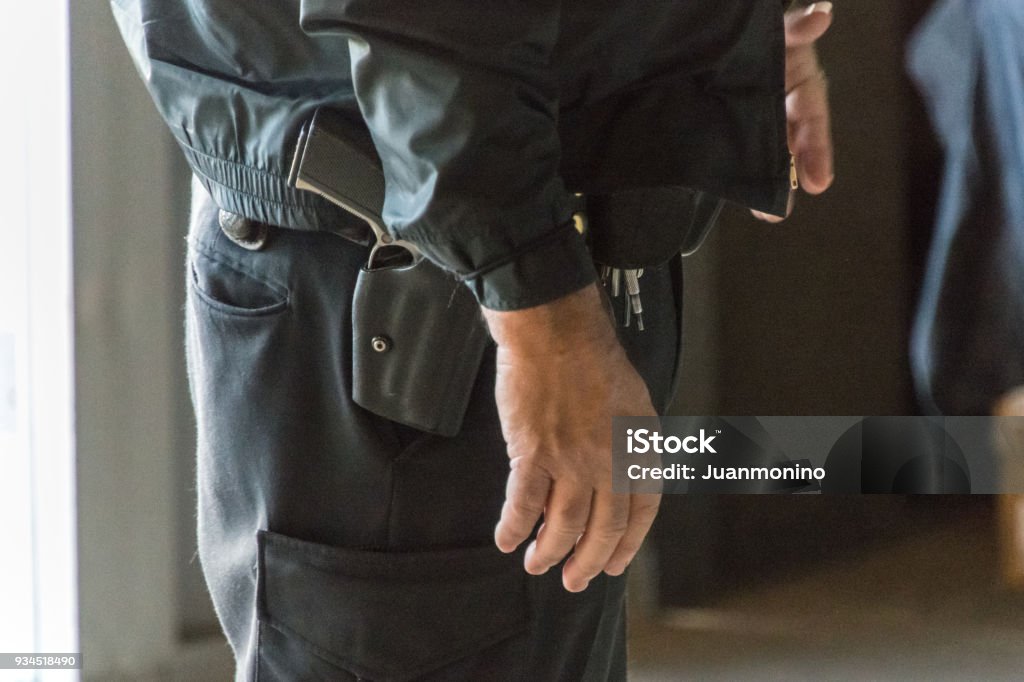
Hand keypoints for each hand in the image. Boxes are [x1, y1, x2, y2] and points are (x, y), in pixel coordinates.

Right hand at [483, 284, 660, 591]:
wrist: (555, 331)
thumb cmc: (592, 359)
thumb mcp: (633, 402)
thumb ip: (626, 446)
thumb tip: (610, 482)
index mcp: (640, 446)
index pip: (642, 510)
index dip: (627, 544)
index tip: (612, 565)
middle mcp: (610, 459)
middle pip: (603, 527)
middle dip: (587, 561)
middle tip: (574, 581)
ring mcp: (572, 459)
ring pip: (563, 524)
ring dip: (549, 551)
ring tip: (536, 565)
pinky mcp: (533, 453)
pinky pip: (523, 503)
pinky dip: (514, 527)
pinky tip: (506, 540)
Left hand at [753, 1, 834, 221]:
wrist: (718, 36)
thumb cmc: (762, 34)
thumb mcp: (781, 31)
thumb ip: (796, 26)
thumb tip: (822, 12)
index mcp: (799, 81)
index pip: (812, 118)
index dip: (816, 150)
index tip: (819, 182)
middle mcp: (782, 102)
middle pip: (789, 145)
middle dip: (787, 178)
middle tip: (779, 212)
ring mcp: (758, 115)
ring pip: (768, 152)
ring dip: (769, 182)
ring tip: (767, 214)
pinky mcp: (732, 123)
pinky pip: (740, 149)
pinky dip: (741, 171)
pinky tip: (740, 193)